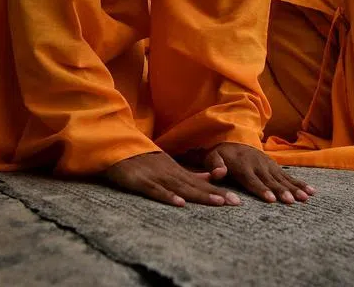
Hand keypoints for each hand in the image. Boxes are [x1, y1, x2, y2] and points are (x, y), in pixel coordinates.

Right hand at [104, 152, 239, 207]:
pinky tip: (180, 203)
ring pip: (181, 188)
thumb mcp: (170, 166)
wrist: (117, 149)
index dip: (218, 192)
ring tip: (217, 203)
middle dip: (216, 195)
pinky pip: (156, 191)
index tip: (236, 201)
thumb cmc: (144, 161)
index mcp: (178, 171)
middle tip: (235, 203)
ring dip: (199, 195)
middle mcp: (170, 173)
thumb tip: (212, 178)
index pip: (201, 184)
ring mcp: (156, 177)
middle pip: (196, 187)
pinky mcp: (141, 182)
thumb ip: (190, 174)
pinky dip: (168, 196)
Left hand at [203, 142, 314, 203]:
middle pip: (271, 181)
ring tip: (305, 197)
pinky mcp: (275, 166)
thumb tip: (219, 173)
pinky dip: (300, 183)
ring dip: (295, 188)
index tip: (271, 199)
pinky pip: (289, 176)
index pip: (253, 180)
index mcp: (243, 166)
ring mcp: (269, 165)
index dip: (262, 190)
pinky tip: (311, 191)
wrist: (234, 138)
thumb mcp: (212, 157)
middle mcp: (259, 166)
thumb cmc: (221, 154)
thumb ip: (215, 165)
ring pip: (283, 179)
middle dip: (282, 191)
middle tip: (292, 201)